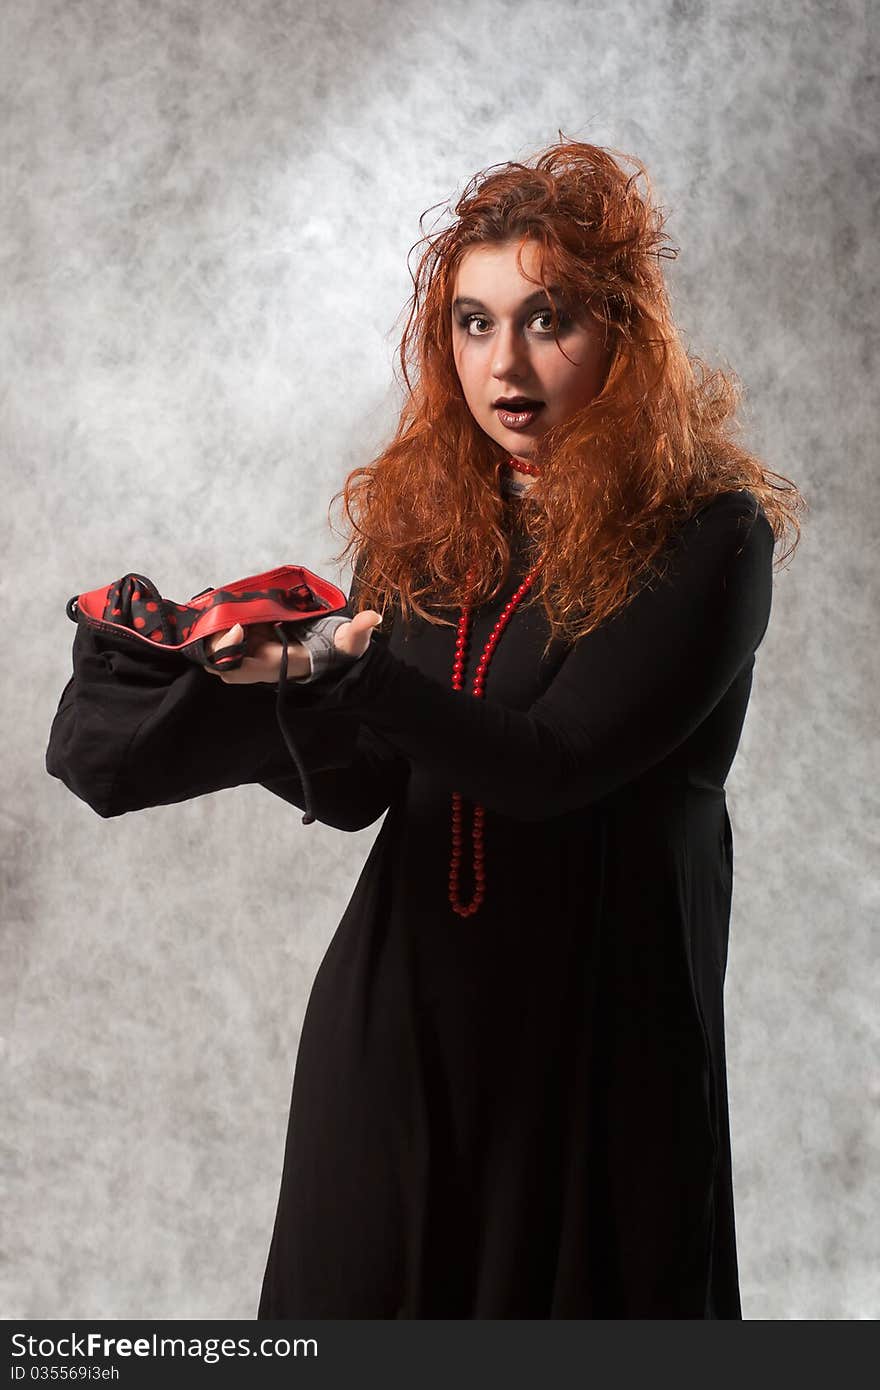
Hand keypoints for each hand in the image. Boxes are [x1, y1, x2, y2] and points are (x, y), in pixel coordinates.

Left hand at [203, 611, 382, 684]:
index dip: (229, 654)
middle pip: (218, 661)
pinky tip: (225, 602)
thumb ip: (359, 630)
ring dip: (213, 627)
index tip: (238, 626)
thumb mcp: (351, 642)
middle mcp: (257, 661)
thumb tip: (372, 618)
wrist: (334, 653)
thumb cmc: (337, 652)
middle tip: (221, 611)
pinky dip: (220, 619)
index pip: (240, 671)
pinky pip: (224, 632)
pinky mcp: (252, 636)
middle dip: (212, 639)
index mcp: (276, 665)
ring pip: (216, 647)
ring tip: (220, 602)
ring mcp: (252, 649)